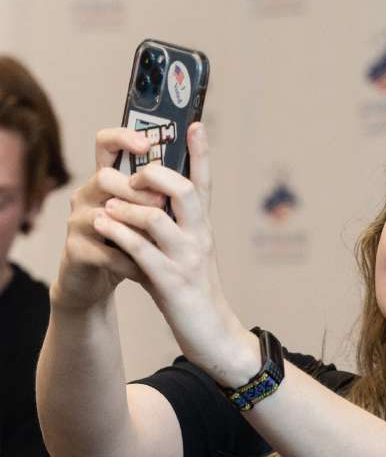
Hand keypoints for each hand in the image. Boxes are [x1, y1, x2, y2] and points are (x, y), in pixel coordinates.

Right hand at [53, 128, 164, 309]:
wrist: (101, 281)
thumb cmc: (133, 241)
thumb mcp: (152, 213)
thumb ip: (167, 191)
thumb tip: (197, 160)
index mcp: (109, 180)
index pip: (106, 144)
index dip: (122, 137)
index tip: (146, 143)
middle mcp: (88, 195)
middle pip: (105, 177)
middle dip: (137, 191)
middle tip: (162, 203)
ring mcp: (77, 222)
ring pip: (102, 214)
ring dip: (135, 225)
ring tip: (158, 238)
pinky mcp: (75, 252)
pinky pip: (105, 252)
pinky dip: (129, 261)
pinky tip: (145, 269)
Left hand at [91, 123, 254, 380]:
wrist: (211, 332)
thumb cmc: (190, 289)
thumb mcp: (183, 251)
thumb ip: (167, 225)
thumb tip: (139, 198)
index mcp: (203, 226)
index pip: (205, 182)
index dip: (201, 152)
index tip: (194, 123)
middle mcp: (200, 237)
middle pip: (186, 191)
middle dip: (155, 175)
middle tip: (133, 173)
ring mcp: (187, 259)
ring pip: (158, 219)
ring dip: (128, 207)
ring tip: (106, 203)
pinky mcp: (171, 282)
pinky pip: (142, 252)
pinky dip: (120, 236)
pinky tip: (103, 225)